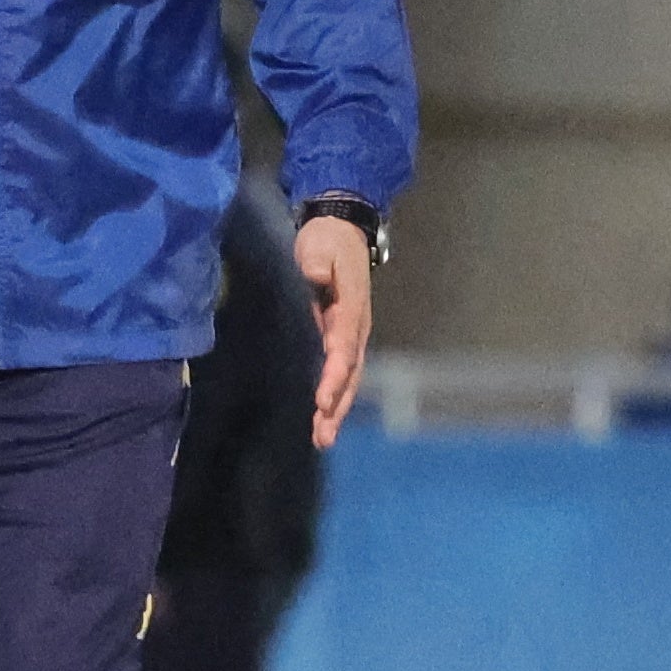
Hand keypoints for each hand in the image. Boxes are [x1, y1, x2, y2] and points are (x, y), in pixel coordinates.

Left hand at [298, 214, 372, 447]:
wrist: (340, 232)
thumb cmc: (327, 241)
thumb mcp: (321, 244)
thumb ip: (317, 261)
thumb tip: (315, 274)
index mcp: (350, 307)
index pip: (343, 346)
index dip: (334, 375)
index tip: (322, 401)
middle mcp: (356, 327)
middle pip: (350, 373)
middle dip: (337, 405)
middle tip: (323, 434)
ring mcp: (350, 335)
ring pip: (347, 379)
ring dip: (336, 410)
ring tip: (322, 439)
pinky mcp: (340, 338)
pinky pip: (339, 373)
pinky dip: (333, 398)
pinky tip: (322, 419)